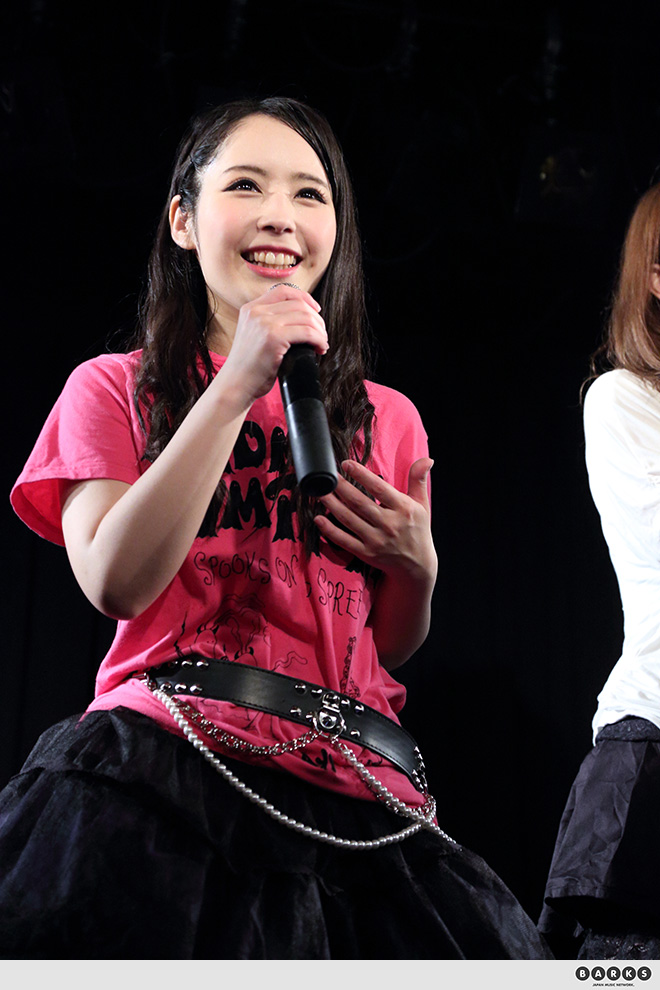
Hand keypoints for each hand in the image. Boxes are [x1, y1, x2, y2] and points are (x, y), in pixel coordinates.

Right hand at [222, 284, 327, 400]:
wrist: (236, 385)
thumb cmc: (248, 367)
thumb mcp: (253, 335)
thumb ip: (269, 323)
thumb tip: (303, 319)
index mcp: (251, 309)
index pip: (283, 291)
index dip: (304, 297)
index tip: (316, 310)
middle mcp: (256, 312)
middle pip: (298, 304)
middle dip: (316, 319)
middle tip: (322, 334)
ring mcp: (264, 323)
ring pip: (306, 317)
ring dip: (320, 330)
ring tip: (321, 343)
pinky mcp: (273, 337)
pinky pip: (307, 333)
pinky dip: (319, 340)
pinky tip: (319, 348)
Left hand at [313, 458, 436, 580]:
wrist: (417, 566)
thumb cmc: (418, 531)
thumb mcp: (422, 505)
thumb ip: (419, 480)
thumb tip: (426, 459)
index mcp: (403, 509)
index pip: (379, 488)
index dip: (361, 475)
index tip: (346, 464)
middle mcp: (389, 525)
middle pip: (359, 503)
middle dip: (340, 487)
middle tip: (326, 475)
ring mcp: (377, 541)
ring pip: (349, 519)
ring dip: (331, 504)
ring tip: (318, 491)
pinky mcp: (366, 554)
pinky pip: (344, 540)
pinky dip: (330, 530)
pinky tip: (318, 519)